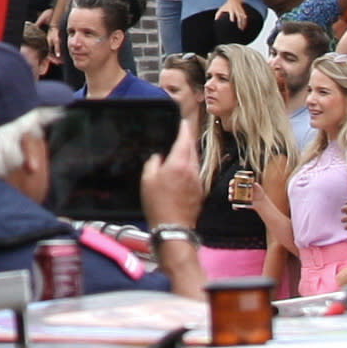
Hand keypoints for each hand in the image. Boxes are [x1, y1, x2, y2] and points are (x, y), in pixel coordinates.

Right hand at [137, 99, 206, 230]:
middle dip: (187, 140)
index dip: (184, 129)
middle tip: (180, 134)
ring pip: (194, 161)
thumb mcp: (147, 179)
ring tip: (178, 152)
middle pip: (192, 149)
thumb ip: (153, 163)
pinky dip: (188, 168)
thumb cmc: (158, 204)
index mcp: (179, 164)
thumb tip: (158, 157)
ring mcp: (197, 181)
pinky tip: (180, 172)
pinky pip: (195, 173)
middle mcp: (191, 170)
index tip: (182, 122)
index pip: (184, 140)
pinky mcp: (199, 191)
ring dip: (188, 154)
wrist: (173, 225)